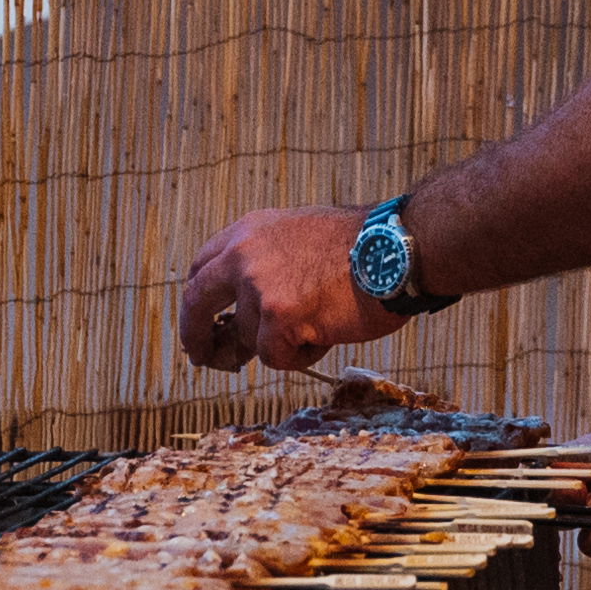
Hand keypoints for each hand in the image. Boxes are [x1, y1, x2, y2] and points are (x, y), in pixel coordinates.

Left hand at [175, 207, 406, 372]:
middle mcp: (243, 254)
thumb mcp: (298, 238)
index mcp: (247, 231)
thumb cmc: (361, 247)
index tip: (205, 322)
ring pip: (249, 339)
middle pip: (196, 303)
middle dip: (196, 336)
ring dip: (283, 343)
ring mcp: (258, 284)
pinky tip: (327, 333)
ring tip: (322, 322)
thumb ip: (264, 264)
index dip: (199, 302)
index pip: (201, 269)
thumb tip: (240, 315)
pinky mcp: (278, 315)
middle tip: (203, 358)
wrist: (395, 248)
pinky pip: (274, 357)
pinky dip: (300, 356)